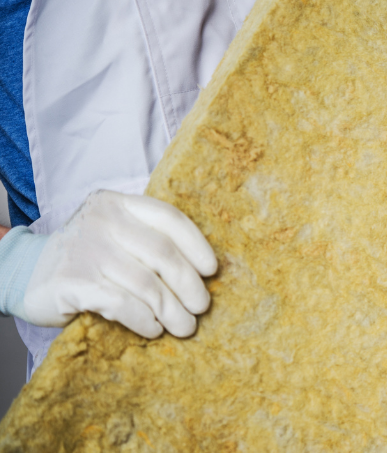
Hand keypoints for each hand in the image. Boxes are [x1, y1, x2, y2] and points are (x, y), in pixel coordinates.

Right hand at [23, 190, 217, 338]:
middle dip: (189, 285)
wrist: (26, 274)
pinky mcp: (73, 281)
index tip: (212, 270)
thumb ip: (149, 243)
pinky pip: (122, 304)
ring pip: (146, 284)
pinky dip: (144, 319)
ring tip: (184, 326)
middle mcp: (102, 220)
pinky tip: (153, 329)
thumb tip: (202, 275)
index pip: (169, 219)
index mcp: (119, 204)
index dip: (196, 245)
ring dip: (171, 310)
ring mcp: (86, 249)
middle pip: (163, 253)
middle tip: (201, 307)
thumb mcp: (117, 237)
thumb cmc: (88, 258)